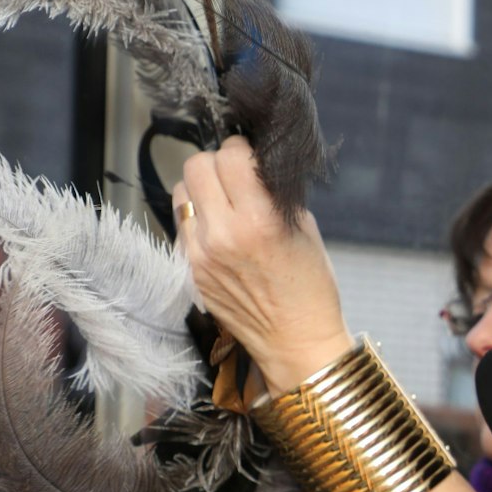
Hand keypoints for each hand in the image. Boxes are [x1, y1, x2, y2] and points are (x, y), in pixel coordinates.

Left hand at [171, 136, 353, 390]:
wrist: (295, 340)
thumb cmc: (310, 286)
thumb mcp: (303, 229)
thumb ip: (273, 193)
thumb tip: (253, 165)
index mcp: (258, 222)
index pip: (229, 157)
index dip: (242, 150)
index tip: (252, 157)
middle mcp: (221, 235)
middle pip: (196, 167)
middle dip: (217, 163)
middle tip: (236, 175)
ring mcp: (199, 254)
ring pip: (181, 193)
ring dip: (202, 190)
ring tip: (225, 203)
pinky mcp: (189, 269)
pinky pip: (182, 225)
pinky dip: (198, 219)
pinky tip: (221, 231)